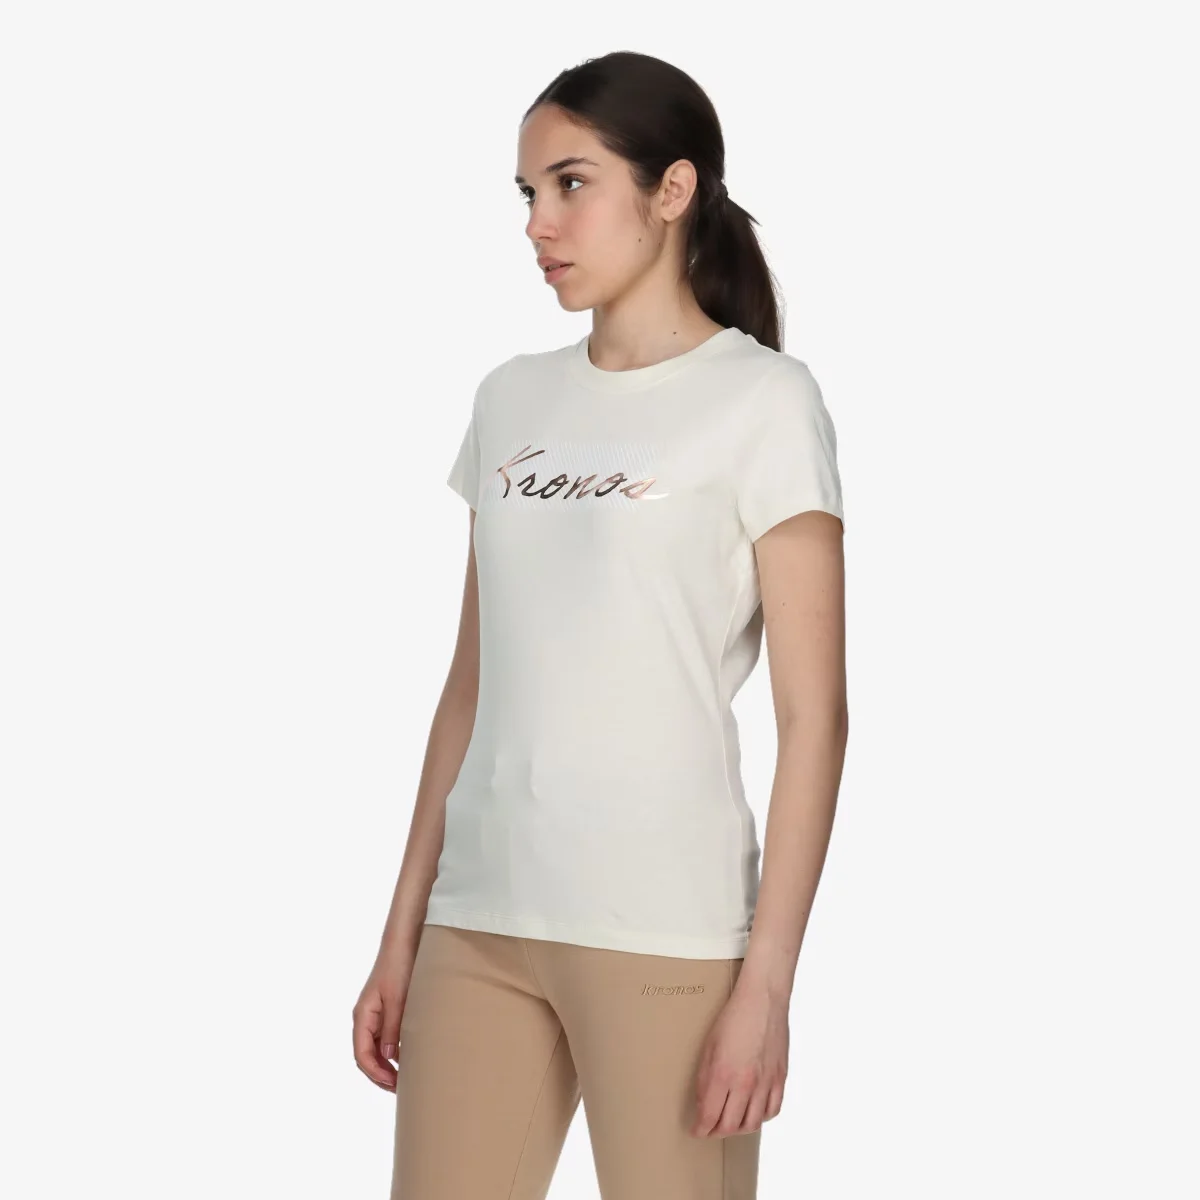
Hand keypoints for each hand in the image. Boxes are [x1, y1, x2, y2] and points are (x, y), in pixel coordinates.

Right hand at [352, 951, 413, 1091]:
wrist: (403, 943)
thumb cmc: (398, 967)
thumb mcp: (398, 1000)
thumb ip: (392, 1029)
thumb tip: (390, 1059)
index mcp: (362, 1016)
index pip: (362, 1054)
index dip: (375, 1073)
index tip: (393, 1084)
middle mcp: (365, 1018)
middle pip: (367, 1055)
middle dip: (380, 1074)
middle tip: (401, 1088)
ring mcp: (374, 1015)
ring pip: (376, 1049)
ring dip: (386, 1065)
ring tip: (404, 1079)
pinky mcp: (386, 1011)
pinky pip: (384, 1038)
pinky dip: (392, 1052)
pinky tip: (407, 1059)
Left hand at [690, 980, 788, 1136]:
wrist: (763, 999)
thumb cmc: (733, 1017)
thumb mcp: (709, 1046)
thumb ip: (705, 1078)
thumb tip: (703, 1102)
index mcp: (724, 1074)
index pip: (710, 1116)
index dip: (701, 1129)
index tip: (696, 1131)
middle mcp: (746, 1083)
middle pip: (730, 1126)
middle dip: (716, 1132)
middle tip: (710, 1129)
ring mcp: (766, 1082)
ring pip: (753, 1123)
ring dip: (738, 1129)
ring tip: (730, 1124)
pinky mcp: (781, 1078)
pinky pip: (773, 1110)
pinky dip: (761, 1118)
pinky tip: (754, 1113)